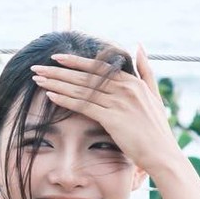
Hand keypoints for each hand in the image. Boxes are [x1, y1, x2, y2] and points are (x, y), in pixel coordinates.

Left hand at [30, 45, 183, 174]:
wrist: (162, 153)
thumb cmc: (156, 129)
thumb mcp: (154, 94)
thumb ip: (146, 70)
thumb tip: (139, 45)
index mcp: (132, 81)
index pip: (98, 67)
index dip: (75, 61)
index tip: (57, 57)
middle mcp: (124, 88)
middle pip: (84, 76)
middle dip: (58, 71)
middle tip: (37, 67)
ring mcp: (118, 102)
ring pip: (81, 89)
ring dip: (56, 83)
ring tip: (38, 79)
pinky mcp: (112, 118)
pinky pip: (84, 106)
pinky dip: (66, 99)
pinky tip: (51, 95)